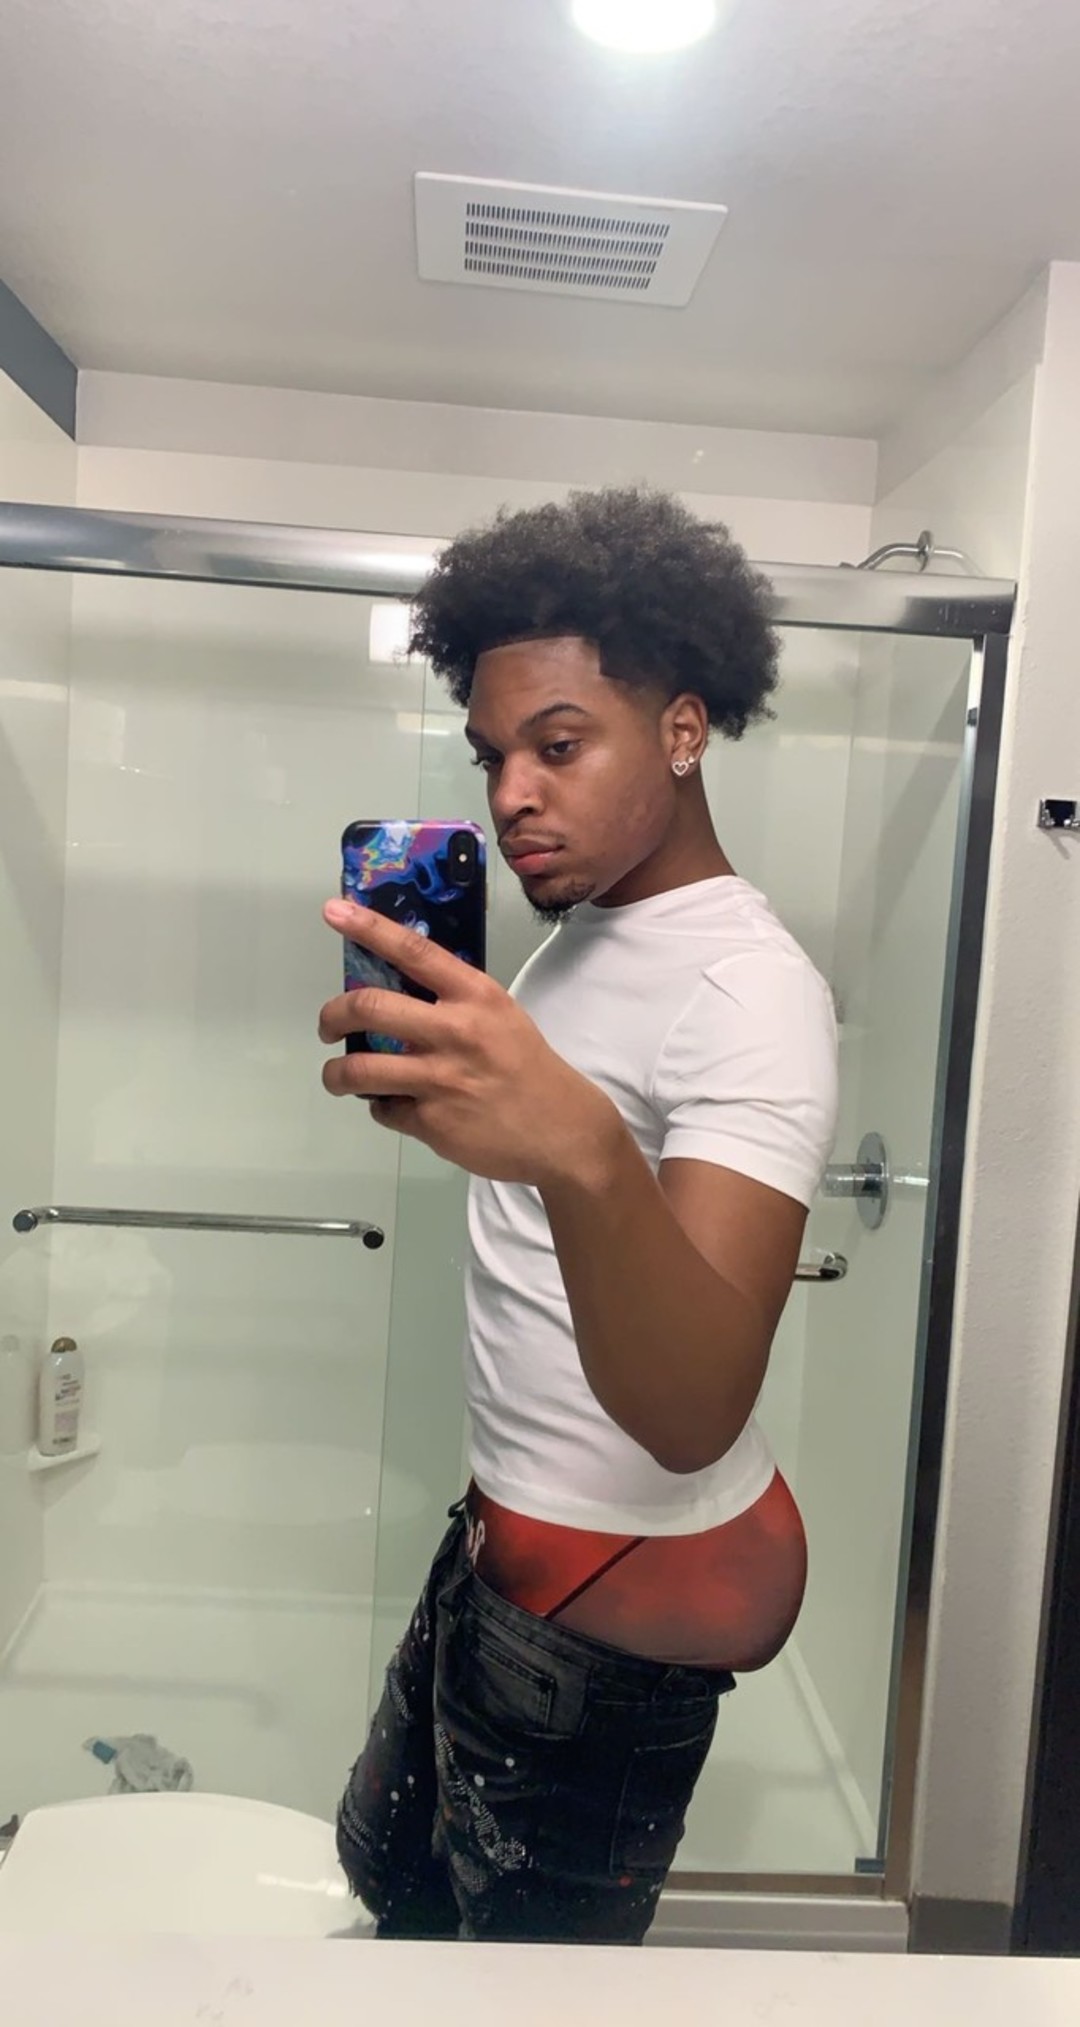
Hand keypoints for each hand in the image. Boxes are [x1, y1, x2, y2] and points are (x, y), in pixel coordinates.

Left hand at [319, 900, 622, 1185]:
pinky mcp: (433, 1122)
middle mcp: (455, 1031)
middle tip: (329, 1026)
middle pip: (369, 1008)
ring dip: (336, 1075)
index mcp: (475, 996)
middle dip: (333, 1016)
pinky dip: (381, 1107)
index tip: (334, 911)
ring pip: (359, 1070)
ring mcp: (441, 1079)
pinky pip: (384, 1110)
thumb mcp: (499, 1016)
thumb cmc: (527, 1067)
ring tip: (338, 1078)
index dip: (369, 928)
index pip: (414, 951)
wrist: (562, 1131)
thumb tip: (396, 993)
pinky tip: (396, 1107)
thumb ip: (453, 1002)